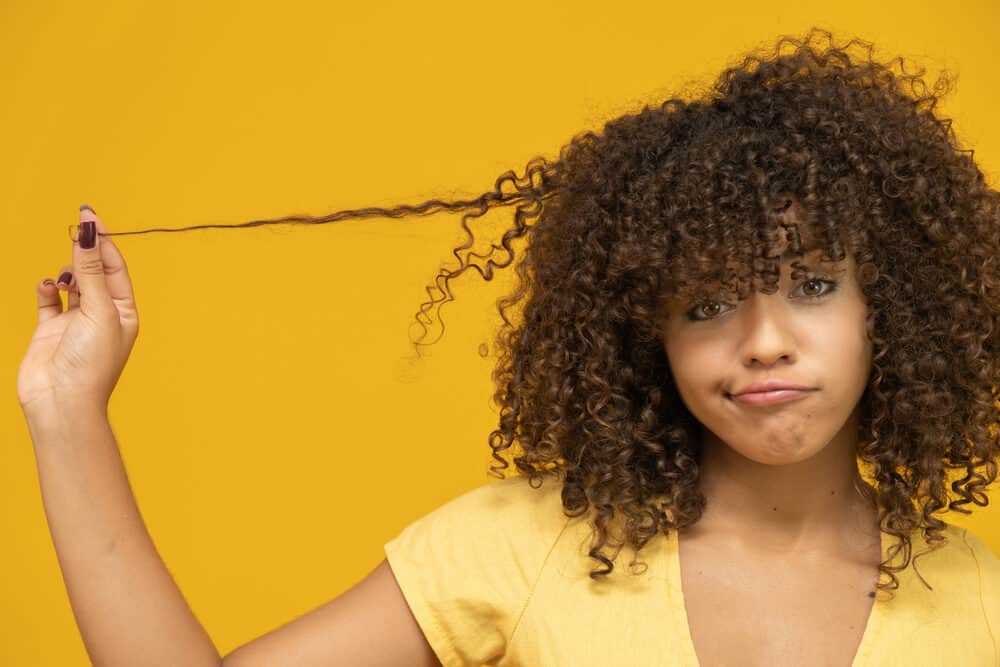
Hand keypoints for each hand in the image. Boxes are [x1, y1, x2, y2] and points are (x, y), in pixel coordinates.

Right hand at [17, 207, 139, 416]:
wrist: (62, 402)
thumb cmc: (91, 362)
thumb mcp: (98, 309)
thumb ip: (91, 270)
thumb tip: (88, 233)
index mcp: (124, 311)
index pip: (116, 267)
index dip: (103, 241)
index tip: (90, 215)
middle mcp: (102, 315)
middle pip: (94, 271)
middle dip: (84, 251)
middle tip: (74, 228)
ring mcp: (75, 322)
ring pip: (71, 283)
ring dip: (66, 271)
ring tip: (64, 274)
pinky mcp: (50, 330)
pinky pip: (48, 300)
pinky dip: (46, 289)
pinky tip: (47, 287)